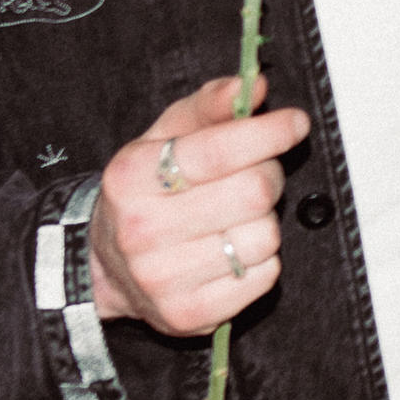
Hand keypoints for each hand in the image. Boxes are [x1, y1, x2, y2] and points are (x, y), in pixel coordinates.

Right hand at [88, 77, 314, 334]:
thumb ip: (211, 104)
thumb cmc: (148, 190)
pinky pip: (264, 277)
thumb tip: (254, 84)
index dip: (269, 132)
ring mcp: (161, 278)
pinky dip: (262, 260)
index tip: (294, 123)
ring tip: (236, 217)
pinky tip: (232, 252)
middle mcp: (141, 229)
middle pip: (254, 192)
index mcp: (132, 176)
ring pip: (265, 236)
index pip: (219, 150)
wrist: (105, 265)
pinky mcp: (187, 315)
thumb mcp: (164, 136)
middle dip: (269, 175)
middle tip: (258, 174)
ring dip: (265, 221)